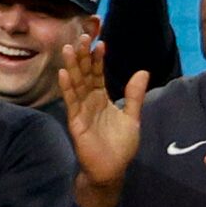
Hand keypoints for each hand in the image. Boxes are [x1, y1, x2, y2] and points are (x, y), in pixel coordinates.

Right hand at [57, 38, 144, 206]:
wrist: (111, 170)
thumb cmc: (120, 146)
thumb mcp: (132, 117)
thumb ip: (134, 95)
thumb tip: (141, 71)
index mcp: (101, 100)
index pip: (97, 75)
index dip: (98, 60)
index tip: (100, 43)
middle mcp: (88, 102)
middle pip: (84, 75)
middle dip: (82, 57)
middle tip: (82, 36)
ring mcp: (80, 111)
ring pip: (75, 85)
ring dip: (72, 66)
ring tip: (70, 48)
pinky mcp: (76, 122)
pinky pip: (71, 102)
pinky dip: (67, 88)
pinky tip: (64, 74)